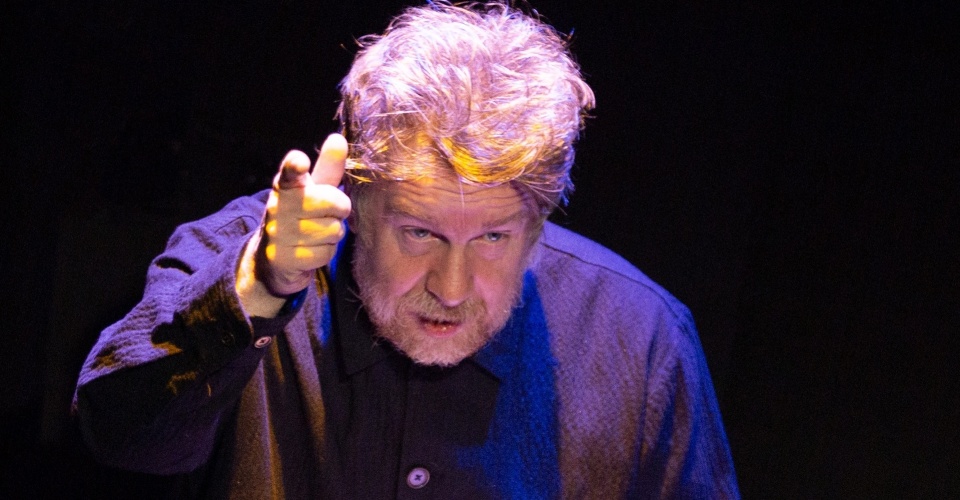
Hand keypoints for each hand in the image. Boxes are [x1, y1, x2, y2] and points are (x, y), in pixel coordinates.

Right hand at [237, 134, 351, 315]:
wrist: (271, 259)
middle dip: (339, 210)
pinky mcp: (283, 258)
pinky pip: (324, 254)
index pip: (290, 173)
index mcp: (286, 186)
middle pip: (333, 203)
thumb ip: (327, 167)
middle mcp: (279, 207)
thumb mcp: (313, 191)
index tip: (300, 163)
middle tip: (328, 214)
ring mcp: (278, 234)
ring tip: (317, 234)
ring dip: (332, 235)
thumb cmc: (299, 218)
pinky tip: (311, 251)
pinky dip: (324, 254)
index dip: (295, 166)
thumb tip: (338, 138)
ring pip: (333, 231)